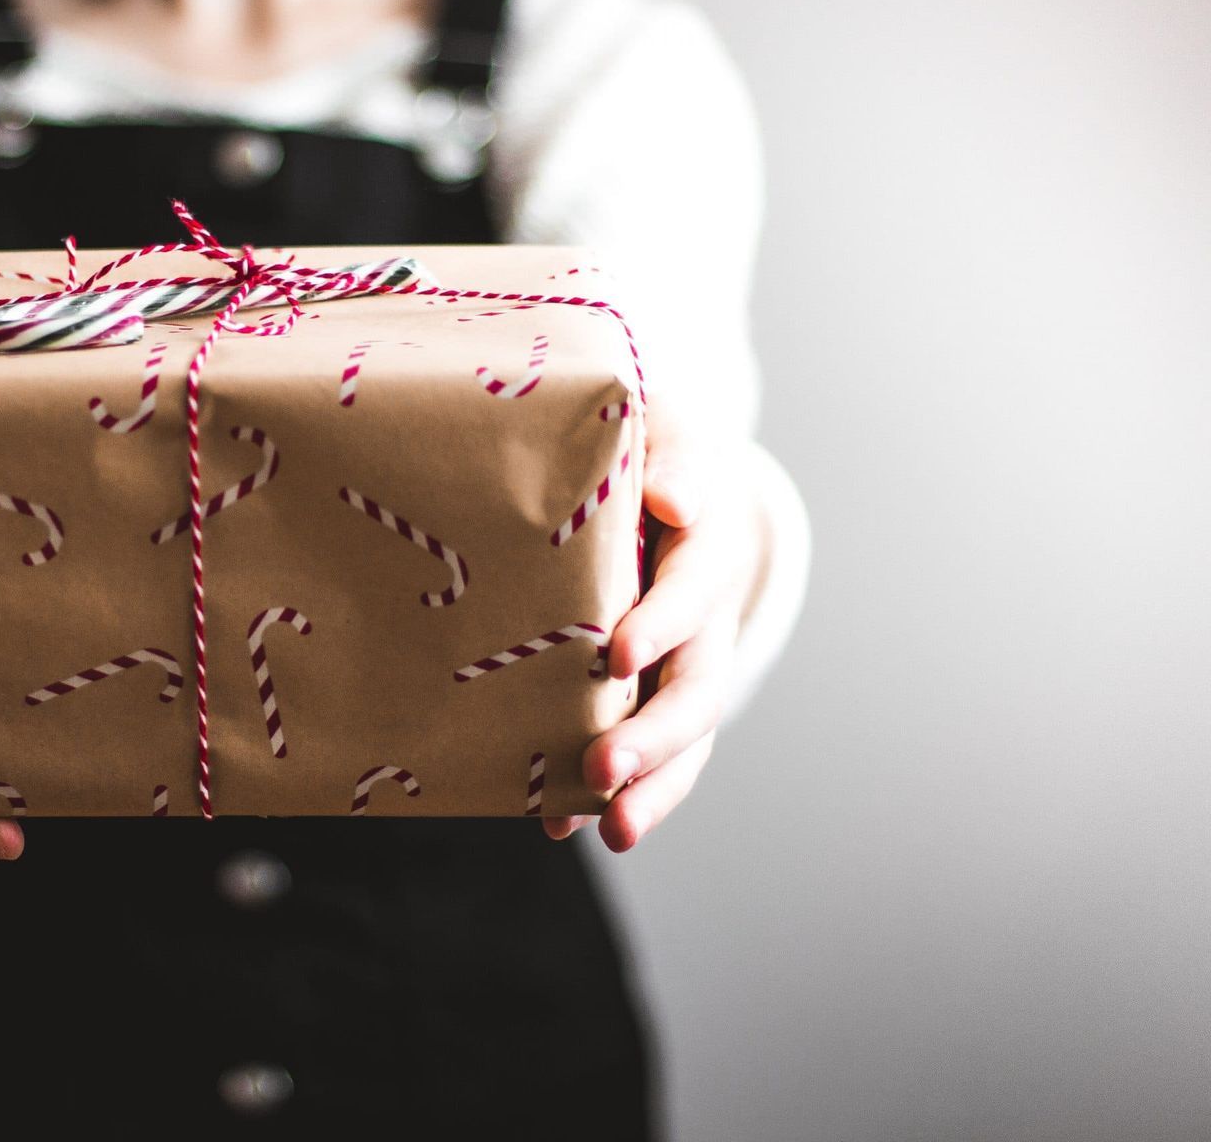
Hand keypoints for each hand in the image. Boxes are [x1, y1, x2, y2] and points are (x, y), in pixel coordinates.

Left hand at [544, 402, 761, 851]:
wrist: (669, 489)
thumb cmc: (650, 454)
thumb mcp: (663, 434)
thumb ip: (668, 460)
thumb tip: (672, 499)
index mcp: (707, 551)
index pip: (692, 591)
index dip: (662, 623)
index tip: (617, 653)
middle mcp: (706, 623)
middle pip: (695, 690)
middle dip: (653, 736)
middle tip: (602, 769)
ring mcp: (683, 669)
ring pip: (682, 741)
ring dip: (651, 789)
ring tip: (613, 833)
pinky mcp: (650, 698)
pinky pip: (645, 757)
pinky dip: (610, 794)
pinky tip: (559, 824)